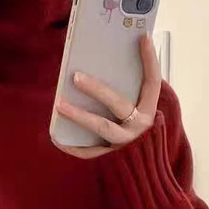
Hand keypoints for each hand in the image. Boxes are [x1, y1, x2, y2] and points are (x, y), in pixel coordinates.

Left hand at [54, 33, 161, 159]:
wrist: (141, 171)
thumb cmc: (135, 132)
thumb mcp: (138, 111)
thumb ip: (128, 92)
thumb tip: (104, 65)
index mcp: (149, 110)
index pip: (152, 82)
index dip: (150, 60)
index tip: (143, 37)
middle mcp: (139, 126)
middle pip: (118, 104)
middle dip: (97, 89)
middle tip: (75, 76)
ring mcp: (125, 143)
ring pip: (101, 127)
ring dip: (79, 115)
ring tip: (58, 105)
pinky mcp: (111, 158)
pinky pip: (89, 151)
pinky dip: (72, 145)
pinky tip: (56, 136)